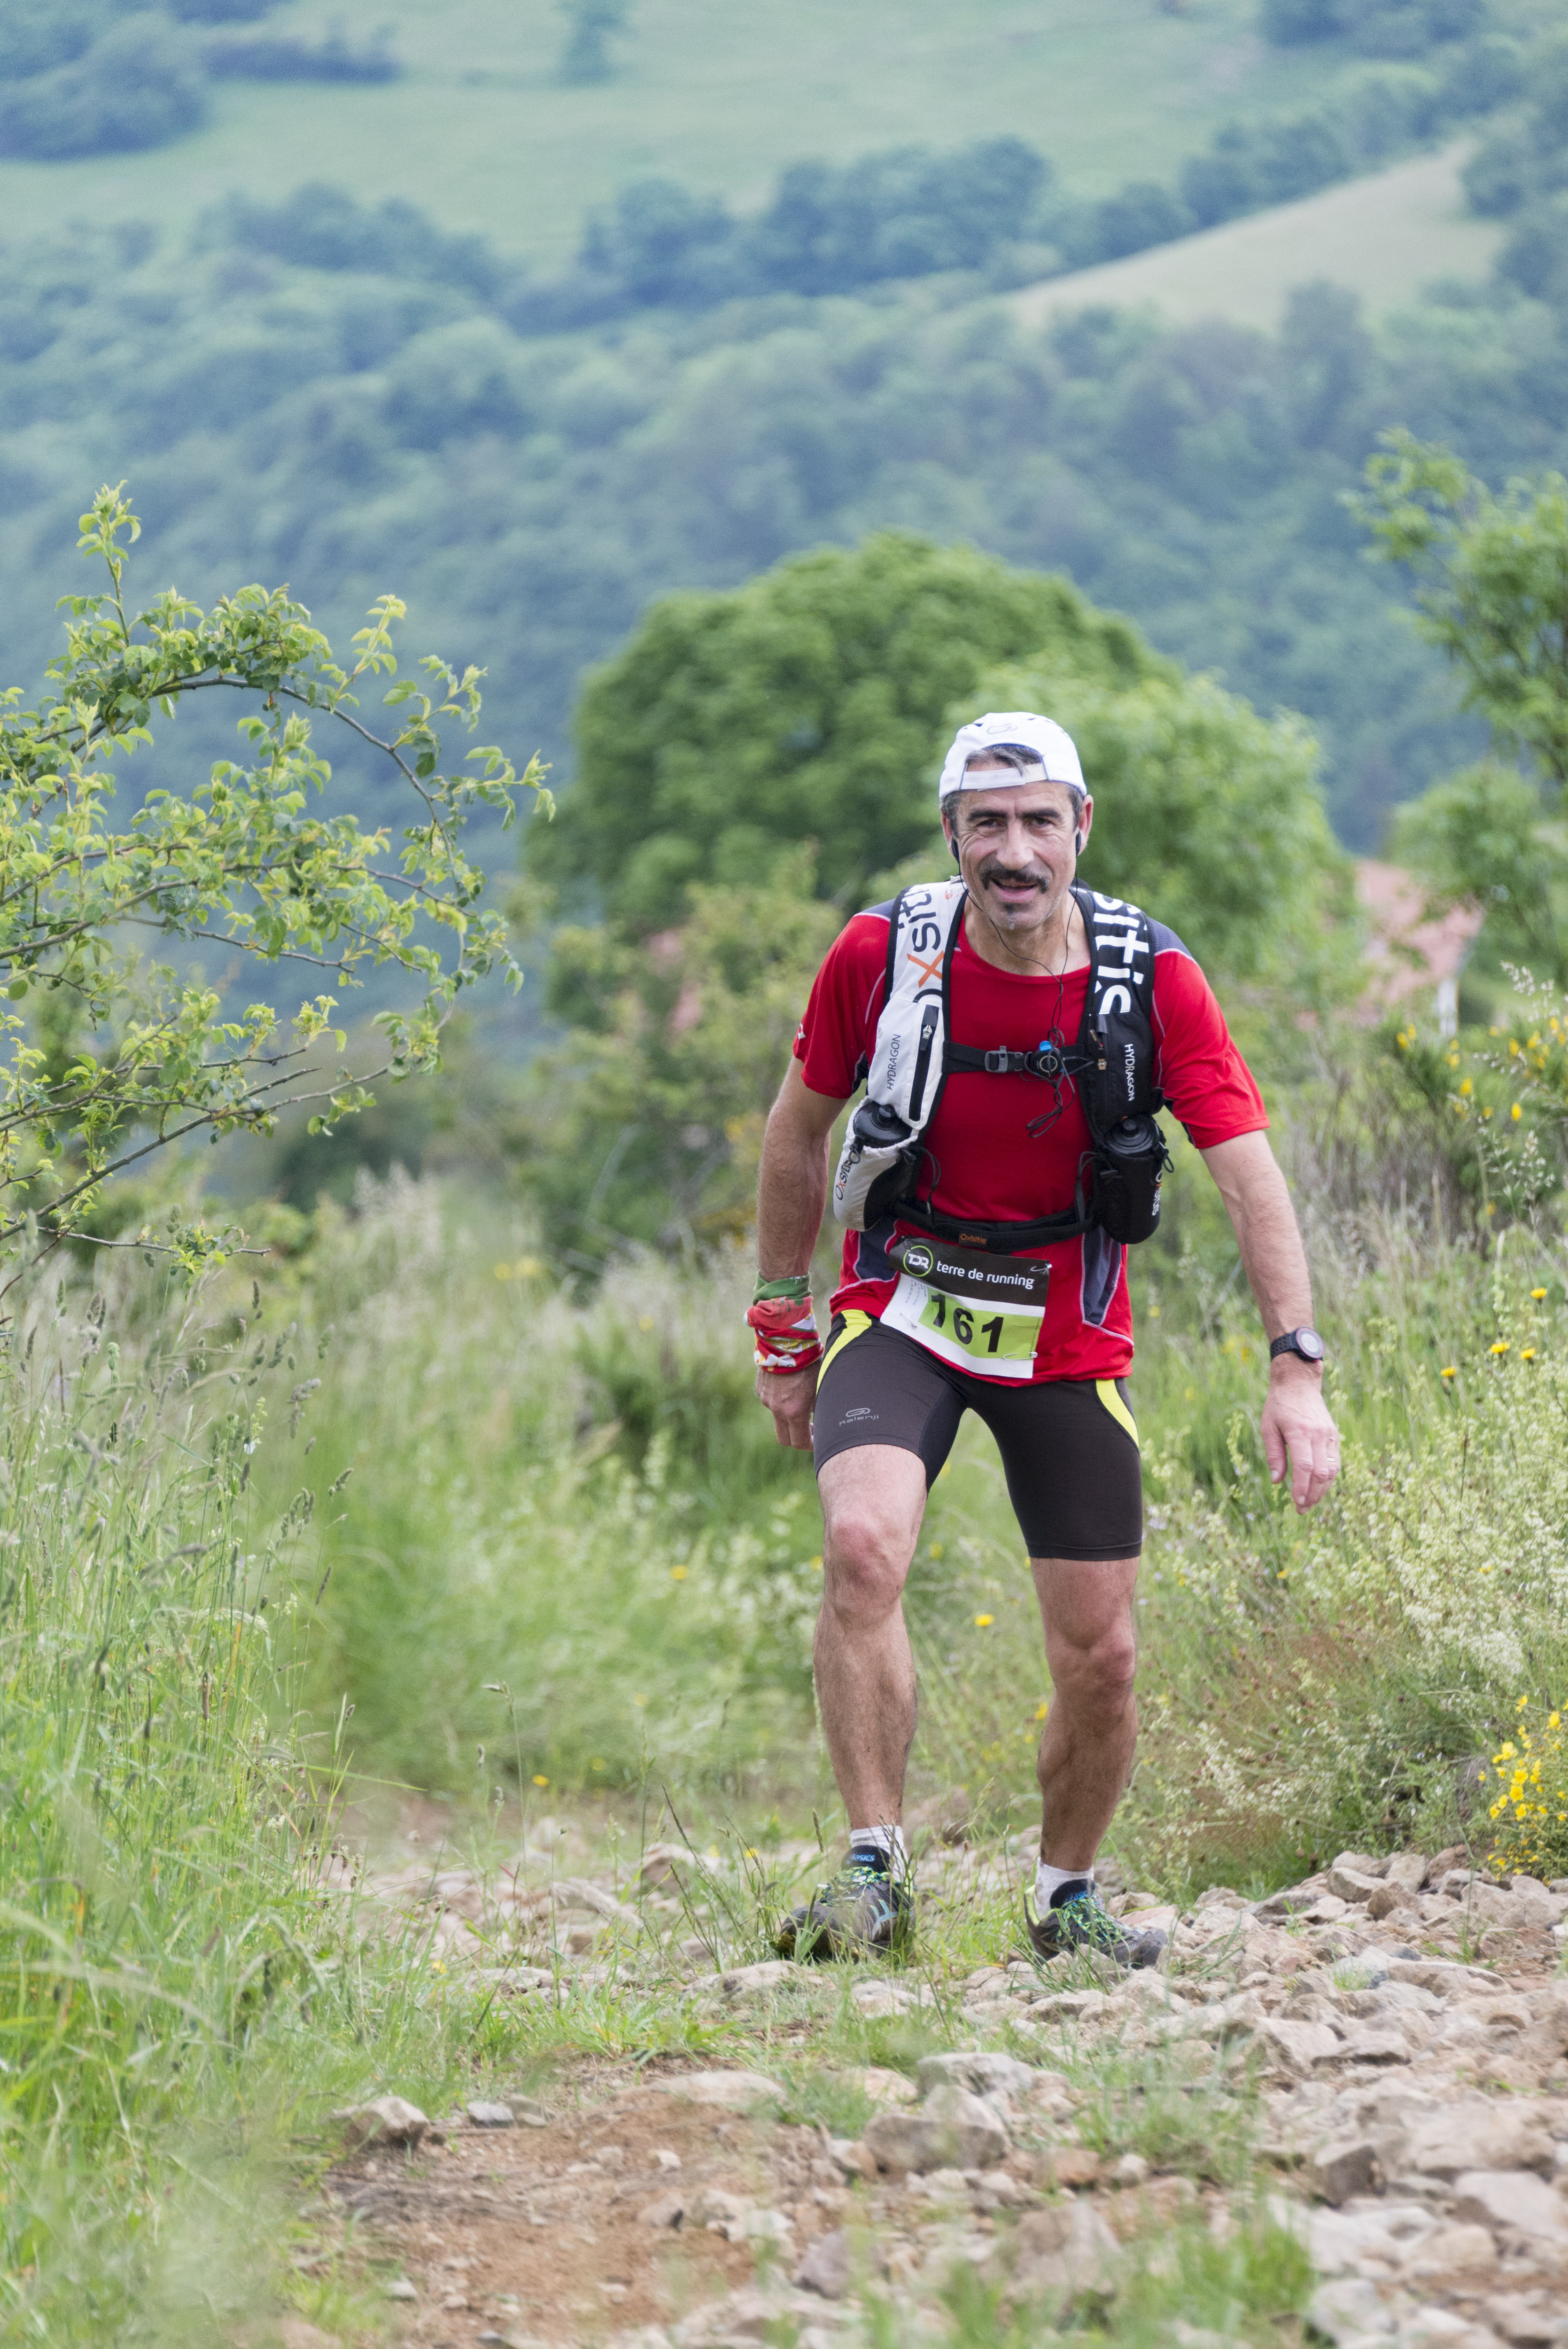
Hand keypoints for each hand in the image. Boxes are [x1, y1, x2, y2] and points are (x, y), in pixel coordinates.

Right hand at [756, 1361, 817, 1448]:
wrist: (785, 1339)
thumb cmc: (809, 1361)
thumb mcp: (820, 1385)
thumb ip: (818, 1406)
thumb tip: (819, 1418)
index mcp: (794, 1411)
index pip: (800, 1442)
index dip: (811, 1445)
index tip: (818, 1440)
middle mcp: (777, 1409)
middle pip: (784, 1439)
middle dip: (797, 1438)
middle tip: (810, 1428)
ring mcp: (766, 1399)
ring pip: (778, 1417)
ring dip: (789, 1415)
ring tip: (801, 1397)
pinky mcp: (760, 1389)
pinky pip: (771, 1401)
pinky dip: (781, 1399)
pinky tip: (790, 1384)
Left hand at [1261, 1362, 1339, 1511]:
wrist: (1299, 1383)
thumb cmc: (1279, 1405)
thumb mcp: (1268, 1427)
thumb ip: (1274, 1454)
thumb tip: (1276, 1481)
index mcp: (1300, 1432)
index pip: (1305, 1466)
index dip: (1302, 1488)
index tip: (1296, 1503)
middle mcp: (1318, 1435)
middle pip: (1321, 1473)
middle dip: (1312, 1495)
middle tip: (1301, 1509)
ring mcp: (1329, 1435)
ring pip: (1332, 1470)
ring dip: (1322, 1490)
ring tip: (1309, 1503)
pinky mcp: (1334, 1436)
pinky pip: (1335, 1462)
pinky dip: (1328, 1478)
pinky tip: (1318, 1488)